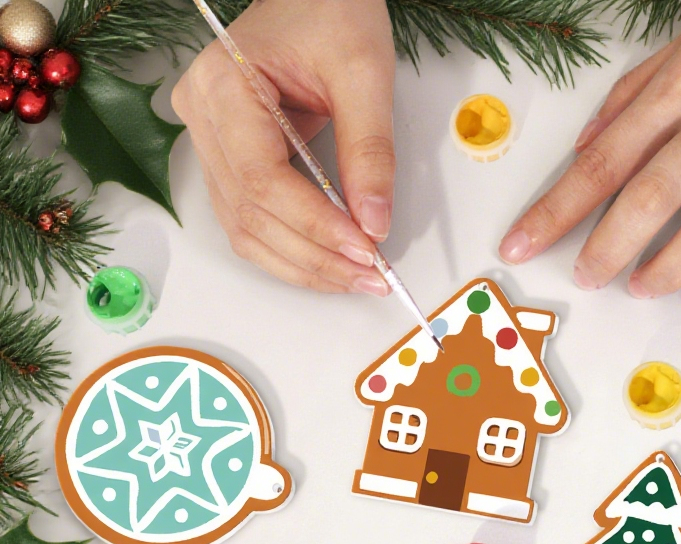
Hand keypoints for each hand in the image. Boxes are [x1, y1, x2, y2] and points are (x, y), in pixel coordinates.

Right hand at [172, 0, 395, 293]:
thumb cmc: (331, 10)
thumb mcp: (363, 72)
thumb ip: (370, 151)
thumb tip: (374, 223)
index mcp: (223, 84)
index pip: (263, 180)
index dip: (315, 225)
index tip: (366, 250)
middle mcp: (203, 117)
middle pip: (252, 214)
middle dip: (316, 256)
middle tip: (372, 277)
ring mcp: (210, 142)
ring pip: (246, 230)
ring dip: (304, 265)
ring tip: (357, 277)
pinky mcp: (229, 160)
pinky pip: (252, 222)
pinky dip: (293, 251)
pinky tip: (331, 263)